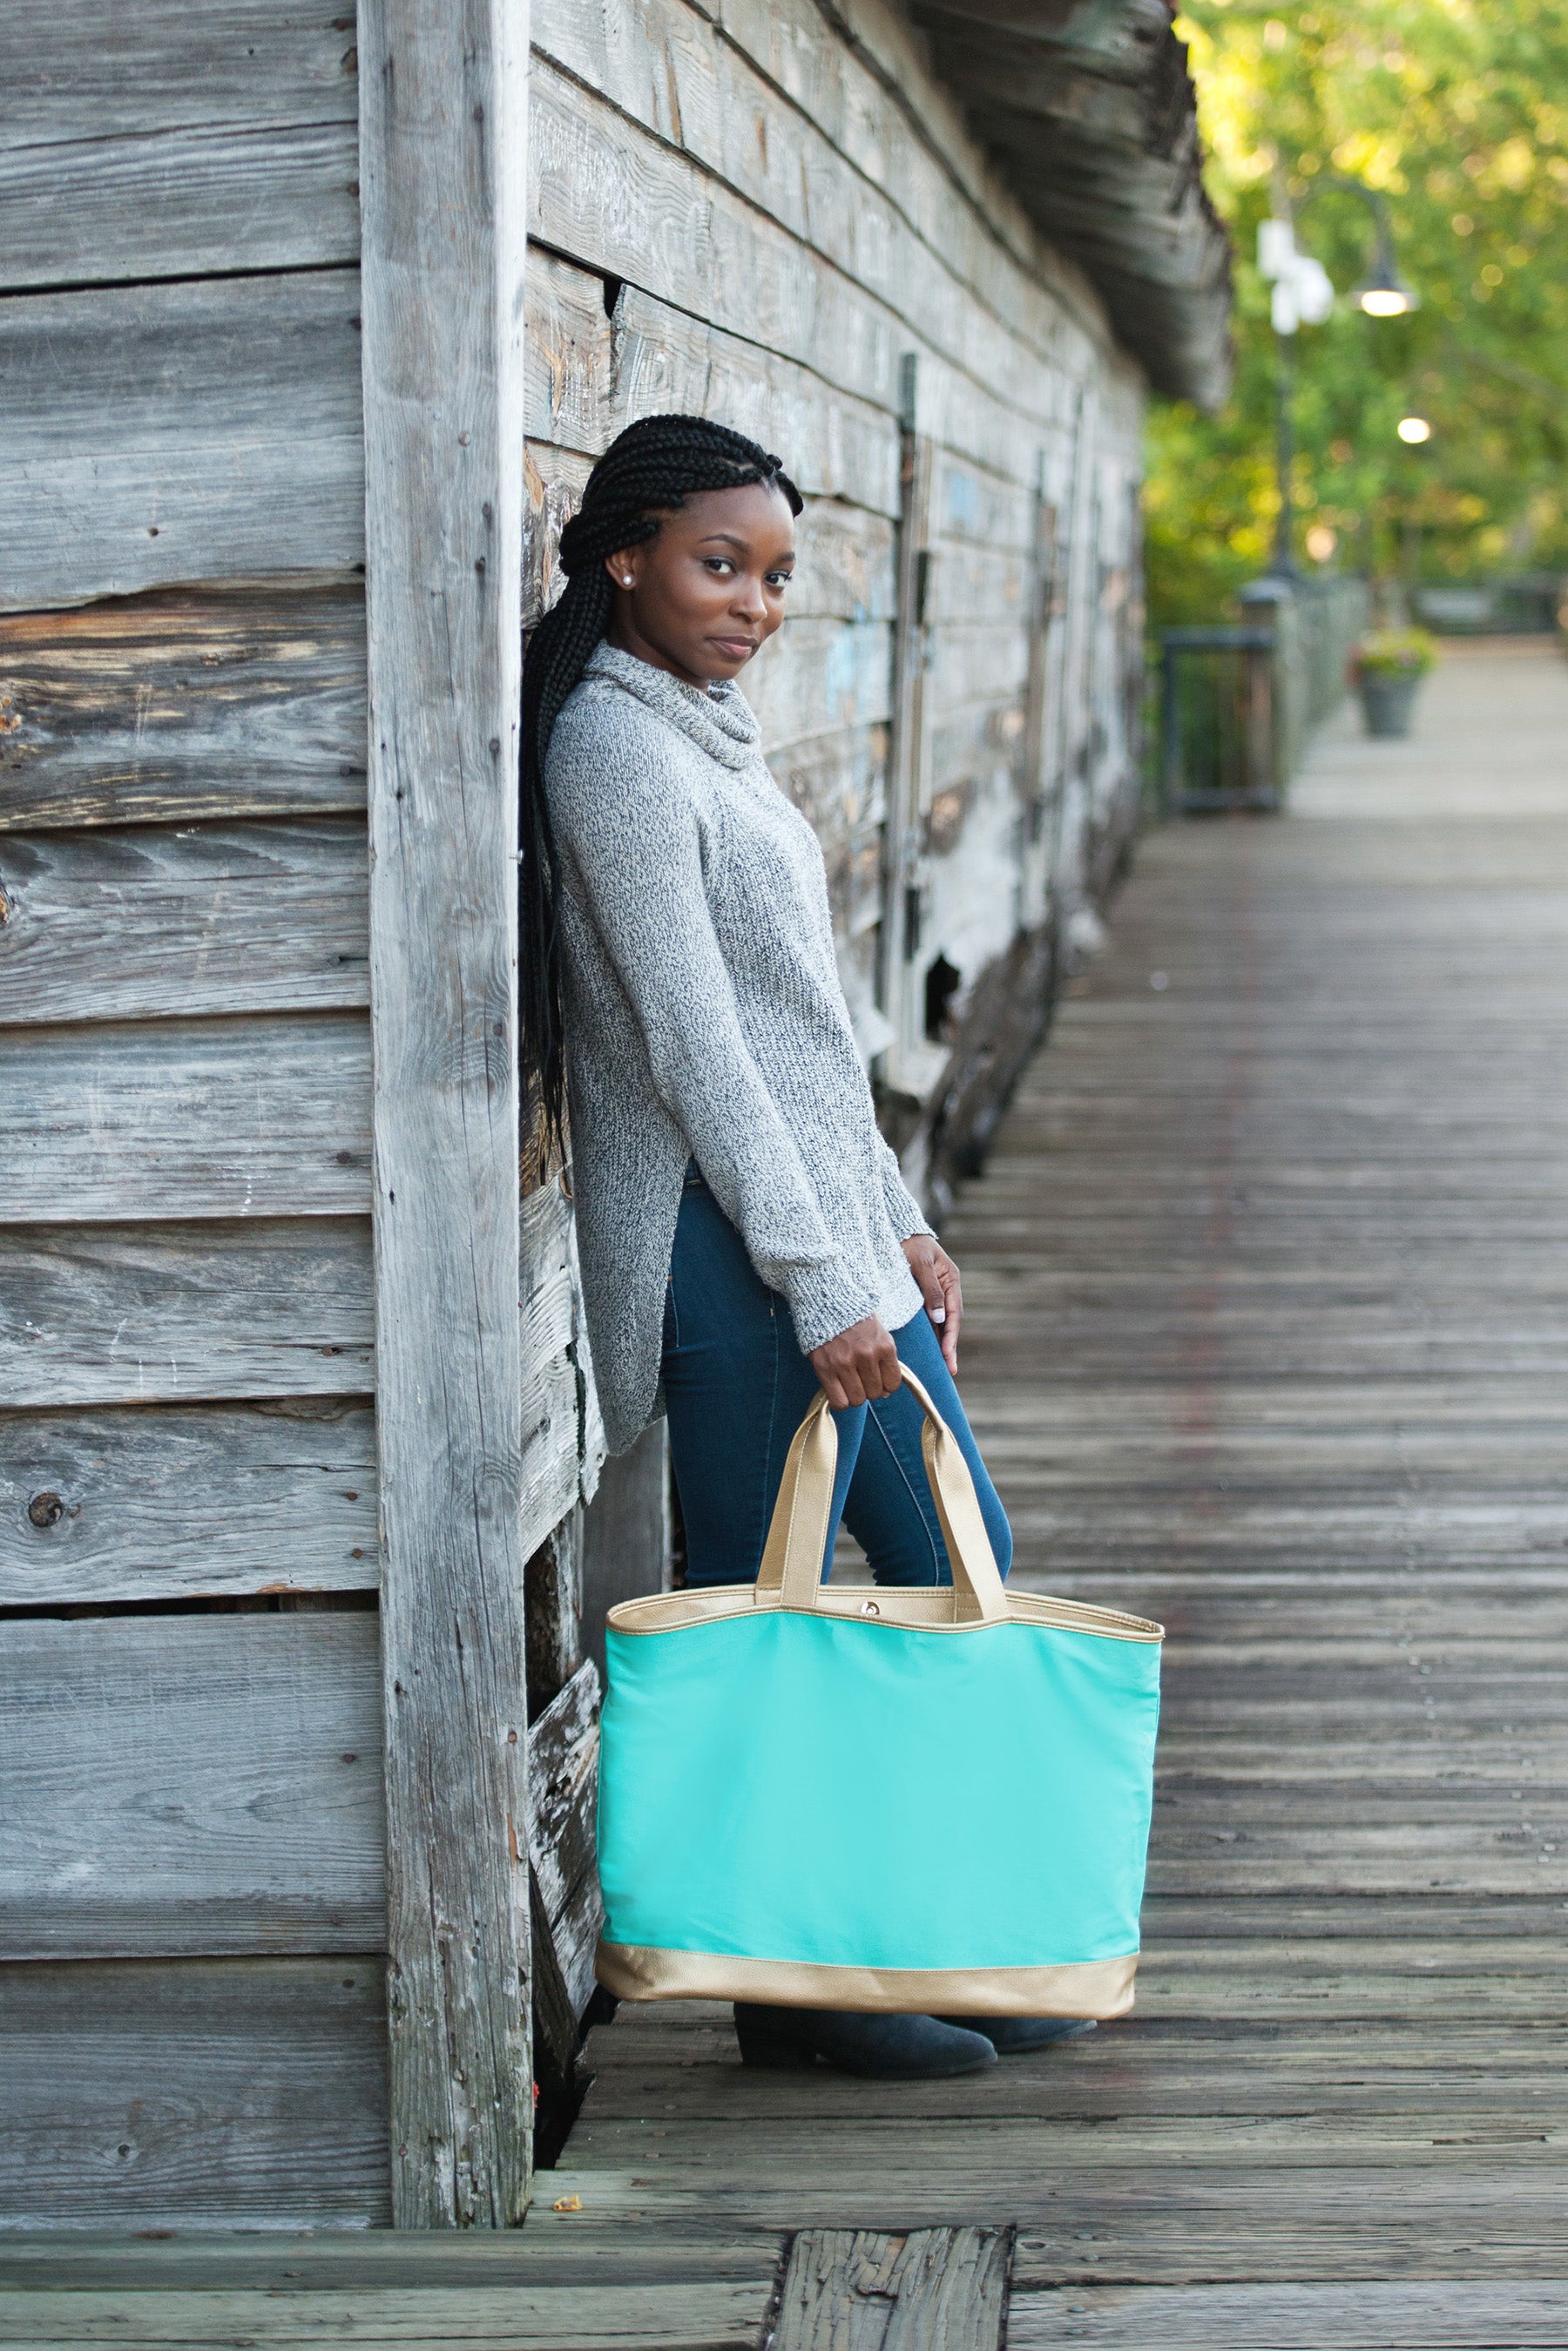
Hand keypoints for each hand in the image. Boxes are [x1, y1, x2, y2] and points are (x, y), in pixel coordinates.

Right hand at [810, 1315, 900, 1409]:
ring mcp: (845, 1363)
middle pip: (874, 1393)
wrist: (827, 1299)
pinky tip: (837, 1389)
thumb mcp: (879, 1332)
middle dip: (869, 1389)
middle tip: (860, 1378)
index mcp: (884, 1346)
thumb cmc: (855, 1317)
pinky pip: (838, 1401)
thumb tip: (885, 1392)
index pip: (892, 1383)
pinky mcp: (825, 1368)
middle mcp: (867, 1356)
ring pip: (857, 1400)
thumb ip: (884, 1359)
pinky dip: (839, 1400)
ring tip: (848, 1382)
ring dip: (854, 1395)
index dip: (885, 1385)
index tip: (877, 1379)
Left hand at [903, 1234, 961, 1374]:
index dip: (951, 1337)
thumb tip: (940, 1318)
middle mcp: (946, 1289)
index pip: (954, 1314)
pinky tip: (927, 1348)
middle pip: (950, 1322)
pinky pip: (929, 1318)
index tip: (947, 1356)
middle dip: (949, 1347)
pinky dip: (931, 1334)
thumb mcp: (920, 1264)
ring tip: (941, 1366)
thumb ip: (931, 1290)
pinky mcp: (923, 1295)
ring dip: (941, 1343)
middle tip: (949, 1370)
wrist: (897, 1230)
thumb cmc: (909, 1244)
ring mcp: (936, 1293)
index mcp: (951, 1280)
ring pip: (940, 1323)